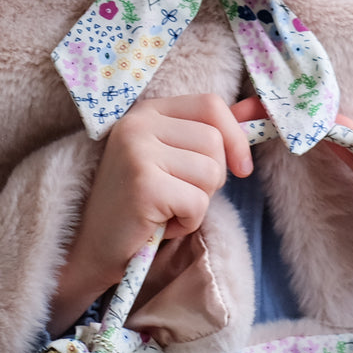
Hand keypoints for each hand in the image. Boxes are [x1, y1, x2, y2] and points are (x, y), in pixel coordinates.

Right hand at [50, 94, 251, 331]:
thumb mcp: (175, 158)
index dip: (235, 137)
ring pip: (211, 173)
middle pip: (215, 142)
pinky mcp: (143, 185)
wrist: (92, 247)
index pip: (211, 105)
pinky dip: (188, 222)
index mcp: (148, 110)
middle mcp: (139, 123)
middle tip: (180, 195)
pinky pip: (198, 203)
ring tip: (168, 209)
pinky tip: (162, 224)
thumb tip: (260, 110)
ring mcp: (138, 152)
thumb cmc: (141, 204)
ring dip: (199, 202)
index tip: (241, 167)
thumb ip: (213, 131)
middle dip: (212, 179)